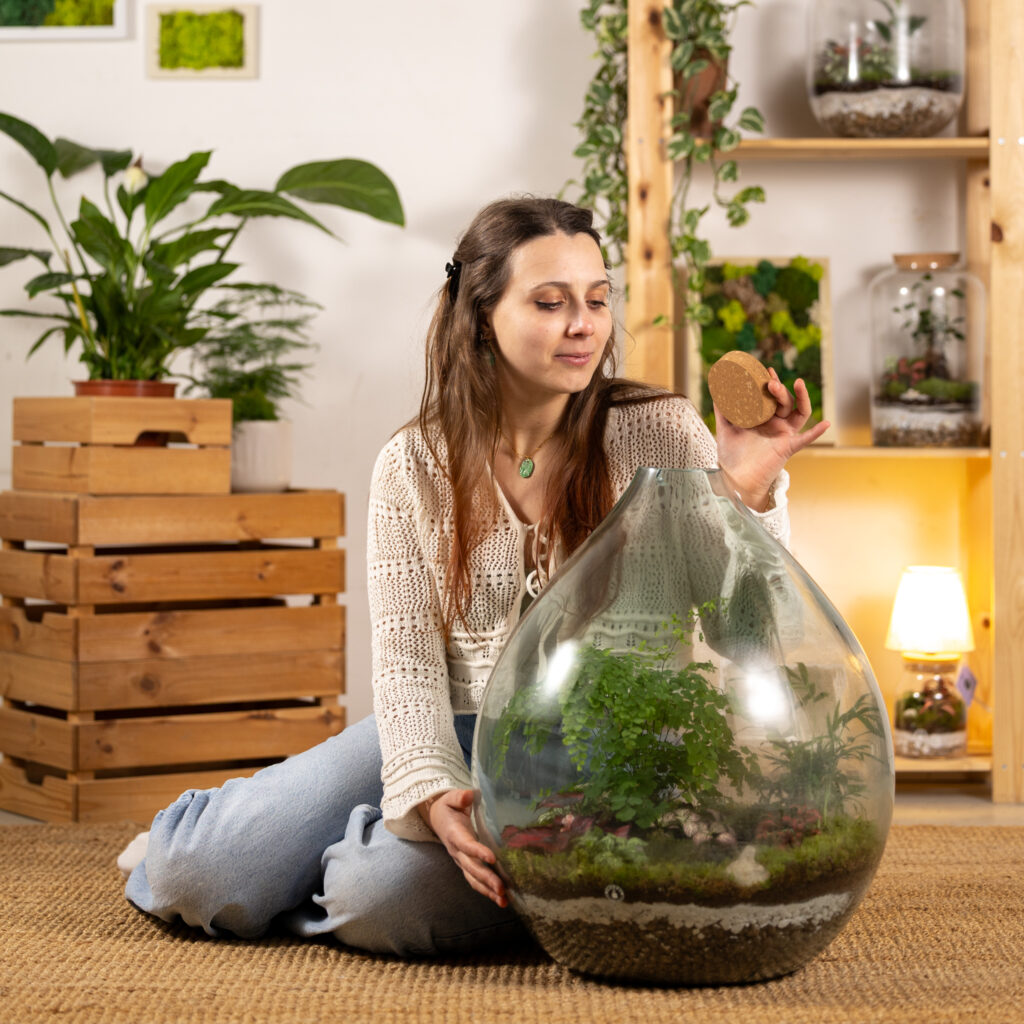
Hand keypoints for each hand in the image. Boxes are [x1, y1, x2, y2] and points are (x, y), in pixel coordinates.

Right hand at [419, 789, 507, 907]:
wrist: (438, 818)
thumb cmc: (448, 807)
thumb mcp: (451, 798)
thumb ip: (459, 797)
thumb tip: (468, 796)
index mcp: (455, 834)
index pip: (466, 845)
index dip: (478, 852)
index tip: (492, 858)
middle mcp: (457, 852)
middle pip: (471, 868)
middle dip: (486, 879)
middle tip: (501, 889)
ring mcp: (461, 861)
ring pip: (473, 879)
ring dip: (488, 891)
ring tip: (504, 900)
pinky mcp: (467, 865)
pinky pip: (476, 881)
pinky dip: (488, 891)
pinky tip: (502, 899)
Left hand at [715, 369, 829, 508]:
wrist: (735, 479)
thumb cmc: (732, 456)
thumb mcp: (725, 429)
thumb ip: (722, 411)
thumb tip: (716, 392)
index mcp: (763, 418)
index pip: (770, 396)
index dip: (770, 382)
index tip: (766, 369)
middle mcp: (776, 424)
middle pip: (784, 401)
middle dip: (780, 389)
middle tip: (770, 382)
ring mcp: (784, 434)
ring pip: (798, 412)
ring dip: (800, 397)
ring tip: (797, 383)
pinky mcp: (788, 447)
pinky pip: (805, 439)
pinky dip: (816, 432)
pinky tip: (826, 423)